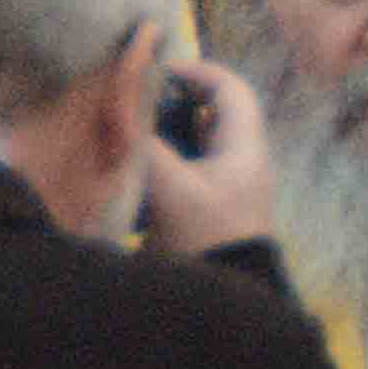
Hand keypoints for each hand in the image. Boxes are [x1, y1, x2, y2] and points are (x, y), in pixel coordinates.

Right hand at [136, 50, 274, 256]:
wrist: (219, 299)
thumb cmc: (206, 238)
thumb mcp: (172, 190)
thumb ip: (147, 148)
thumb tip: (123, 113)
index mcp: (245, 147)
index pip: (230, 89)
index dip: (199, 71)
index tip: (160, 69)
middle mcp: (238, 161)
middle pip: (209, 115)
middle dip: (172, 103)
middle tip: (135, 100)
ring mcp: (222, 187)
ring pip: (193, 144)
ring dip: (163, 135)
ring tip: (127, 131)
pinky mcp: (203, 211)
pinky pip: (182, 173)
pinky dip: (159, 165)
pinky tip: (131, 171)